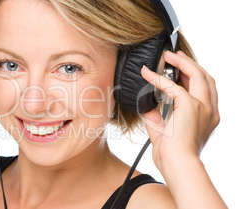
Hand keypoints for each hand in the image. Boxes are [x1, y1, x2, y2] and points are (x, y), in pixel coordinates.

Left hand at [141, 51, 219, 169]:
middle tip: (175, 56)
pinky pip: (174, 86)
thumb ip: (158, 120)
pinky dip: (160, 78)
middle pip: (206, 79)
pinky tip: (148, 74)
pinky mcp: (191, 106)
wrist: (177, 164)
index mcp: (207, 118)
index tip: (180, 69)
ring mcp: (204, 107)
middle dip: (191, 64)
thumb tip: (149, 109)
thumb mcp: (163, 134)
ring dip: (183, 63)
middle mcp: (210, 111)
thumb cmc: (172, 155)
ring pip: (198, 75)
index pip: (205, 91)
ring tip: (169, 56)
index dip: (192, 77)